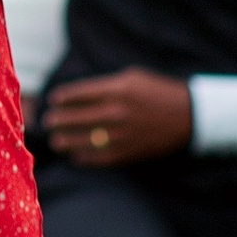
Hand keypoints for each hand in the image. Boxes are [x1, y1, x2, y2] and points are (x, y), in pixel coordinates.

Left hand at [44, 69, 193, 166]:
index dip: (64, 98)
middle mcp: (118, 112)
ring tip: (56, 141)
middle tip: (48, 121)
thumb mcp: (133, 78)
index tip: (54, 100)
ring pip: (85, 140)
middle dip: (59, 120)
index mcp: (118, 89)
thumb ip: (106, 85)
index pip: (81, 94)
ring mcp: (122, 134)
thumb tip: (80, 95)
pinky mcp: (129, 152)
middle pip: (78, 118)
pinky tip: (76, 156)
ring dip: (66, 141)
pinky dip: (85, 158)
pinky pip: (100, 157)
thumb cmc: (158, 92)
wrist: (188, 115)